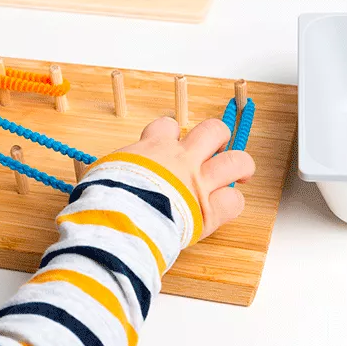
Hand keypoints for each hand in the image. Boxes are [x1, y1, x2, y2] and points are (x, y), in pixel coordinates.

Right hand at [118, 117, 254, 239]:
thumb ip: (120, 166)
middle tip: (214, 150)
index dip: (171, 134)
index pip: (169, 125)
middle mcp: (181, 160)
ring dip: (240, 166)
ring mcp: (199, 184)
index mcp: (153, 147)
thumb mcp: (105, 170)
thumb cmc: (105, 196)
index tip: (170, 144)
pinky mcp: (208, 212)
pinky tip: (224, 207)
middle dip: (217, 137)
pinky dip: (232, 204)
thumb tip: (114, 173)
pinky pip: (235, 201)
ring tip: (240, 173)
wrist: (118, 221)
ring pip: (237, 161)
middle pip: (214, 130)